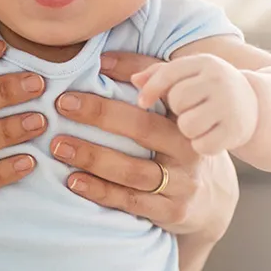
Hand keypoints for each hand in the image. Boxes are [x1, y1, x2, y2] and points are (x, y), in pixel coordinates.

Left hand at [50, 52, 239, 243]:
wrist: (212, 198)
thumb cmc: (178, 143)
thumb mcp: (172, 111)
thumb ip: (146, 80)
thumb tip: (103, 60)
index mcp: (187, 117)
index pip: (158, 93)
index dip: (125, 78)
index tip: (84, 77)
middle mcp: (188, 148)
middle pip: (143, 129)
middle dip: (100, 115)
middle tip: (62, 106)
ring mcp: (182, 183)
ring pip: (133, 170)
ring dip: (92, 157)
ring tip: (58, 146)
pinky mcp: (172, 211)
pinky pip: (131, 201)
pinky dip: (100, 191)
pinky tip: (73, 181)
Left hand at [133, 53, 258, 154]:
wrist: (254, 105)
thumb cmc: (209, 89)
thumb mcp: (190, 74)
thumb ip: (158, 73)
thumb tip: (130, 78)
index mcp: (205, 63)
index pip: (169, 73)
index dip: (151, 89)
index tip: (142, 102)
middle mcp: (219, 80)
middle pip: (177, 100)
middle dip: (177, 110)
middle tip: (189, 110)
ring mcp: (230, 105)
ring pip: (187, 125)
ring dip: (187, 130)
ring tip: (198, 124)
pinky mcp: (235, 130)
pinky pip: (202, 144)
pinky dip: (201, 144)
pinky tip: (210, 136)